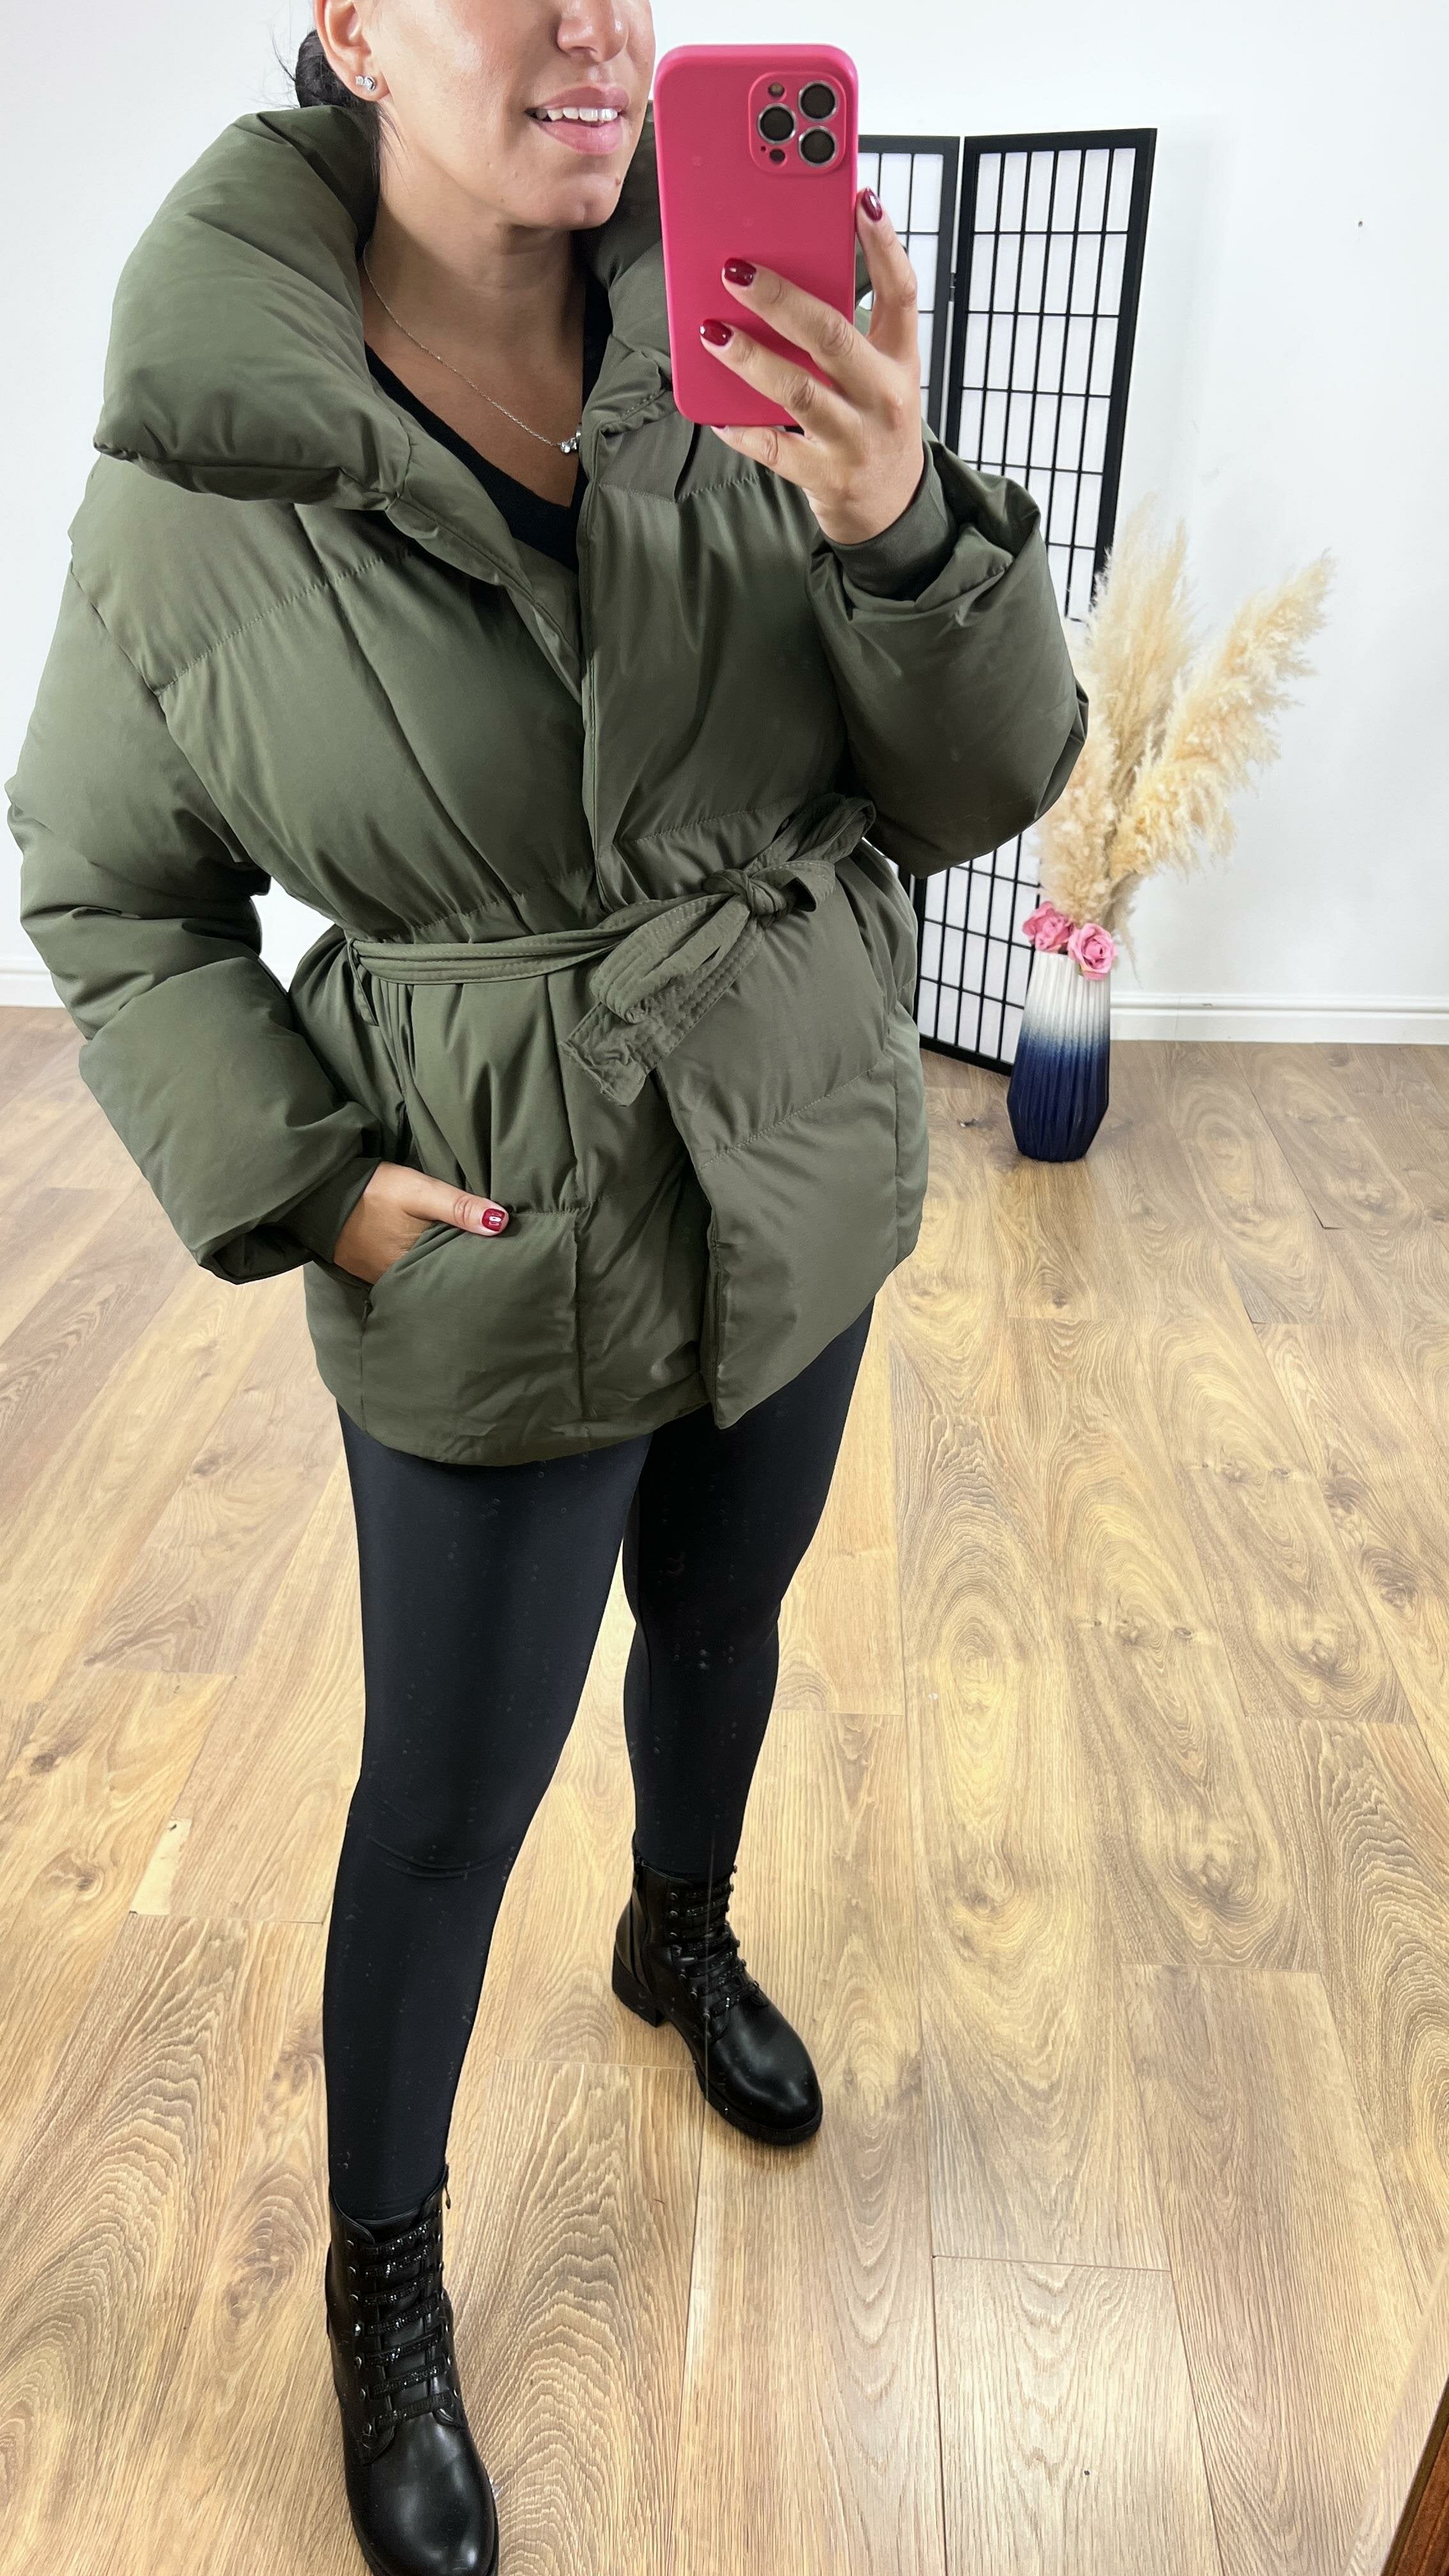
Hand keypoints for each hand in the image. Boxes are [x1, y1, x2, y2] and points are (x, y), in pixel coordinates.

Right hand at [332, 1161, 509, 1285]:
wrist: (320, 1192)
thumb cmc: (372, 1190)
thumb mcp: (419, 1191)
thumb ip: (458, 1206)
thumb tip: (501, 1222)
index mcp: (413, 1265)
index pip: (456, 1269)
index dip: (477, 1261)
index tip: (502, 1256)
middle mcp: (397, 1279)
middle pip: (438, 1274)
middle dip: (459, 1267)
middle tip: (490, 1260)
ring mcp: (381, 1276)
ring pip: (420, 1273)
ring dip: (437, 1265)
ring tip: (465, 1257)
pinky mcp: (369, 1268)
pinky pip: (401, 1270)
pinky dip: (415, 1262)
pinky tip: (428, 1253)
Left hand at [702, 188, 923, 548]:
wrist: (889, 508)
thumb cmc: (873, 423)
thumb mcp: (881, 373)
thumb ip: (849, 329)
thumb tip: (789, 270)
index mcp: (900, 360)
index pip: (902, 294)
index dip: (883, 246)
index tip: (860, 203)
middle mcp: (882, 396)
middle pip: (832, 337)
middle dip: (782, 300)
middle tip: (737, 271)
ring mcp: (853, 439)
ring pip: (798, 391)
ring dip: (751, 359)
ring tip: (712, 332)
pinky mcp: (825, 476)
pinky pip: (775, 449)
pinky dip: (742, 430)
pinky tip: (715, 412)